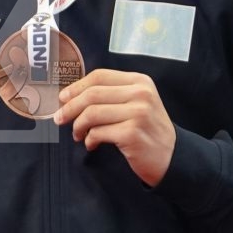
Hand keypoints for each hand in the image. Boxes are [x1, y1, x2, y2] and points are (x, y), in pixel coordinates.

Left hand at [53, 69, 175, 186]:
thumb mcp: (136, 103)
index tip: (62, 98)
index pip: (99, 76)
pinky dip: (89, 140)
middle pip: (92, 94)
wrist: (172, 156)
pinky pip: (98, 133)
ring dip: (78, 126)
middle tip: (60, 119)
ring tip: (78, 134)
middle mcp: (141, 94)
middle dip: (70, 107)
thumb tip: (70, 96)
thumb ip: (111, 95)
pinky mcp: (132, 133)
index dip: (76, 87)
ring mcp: (138, 113)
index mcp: (139, 81)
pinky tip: (92, 144)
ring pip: (92, 113)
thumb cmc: (147, 129)